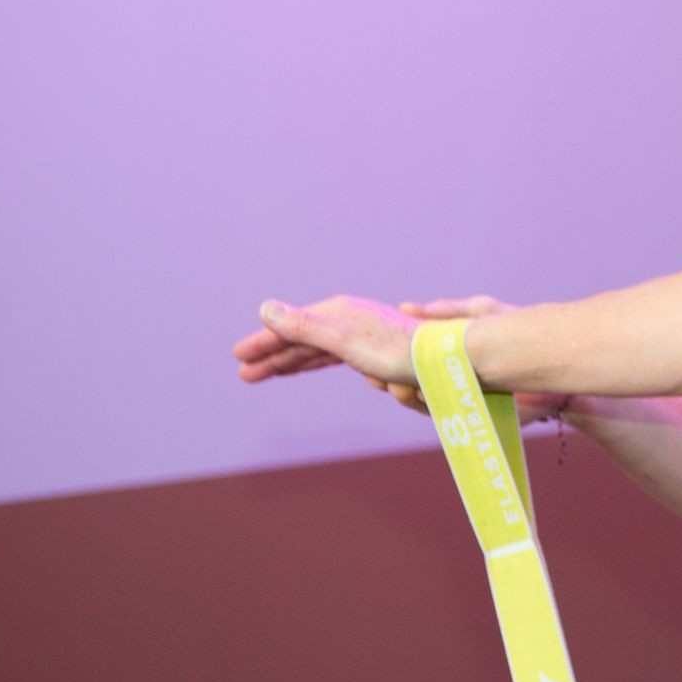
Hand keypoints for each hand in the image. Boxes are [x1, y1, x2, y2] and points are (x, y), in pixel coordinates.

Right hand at [232, 295, 420, 387]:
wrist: (443, 358)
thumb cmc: (396, 351)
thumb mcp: (344, 341)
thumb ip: (304, 327)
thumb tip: (265, 309)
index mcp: (338, 313)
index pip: (289, 328)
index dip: (263, 342)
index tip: (238, 357)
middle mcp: (347, 318)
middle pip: (299, 339)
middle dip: (270, 354)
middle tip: (244, 373)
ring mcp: (360, 333)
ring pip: (313, 348)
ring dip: (287, 360)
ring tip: (263, 373)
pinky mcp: (372, 348)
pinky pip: (331, 355)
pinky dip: (311, 361)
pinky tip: (304, 365)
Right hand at [379, 294, 566, 424]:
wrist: (558, 358)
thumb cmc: (522, 332)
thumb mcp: (483, 314)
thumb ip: (449, 312)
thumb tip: (406, 307)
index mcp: (446, 359)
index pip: (405, 365)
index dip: (384, 364)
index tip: (365, 357)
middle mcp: (450, 382)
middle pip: (407, 388)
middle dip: (388, 383)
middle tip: (376, 376)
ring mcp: (462, 400)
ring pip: (422, 404)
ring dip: (407, 396)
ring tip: (397, 385)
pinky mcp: (477, 414)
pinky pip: (445, 414)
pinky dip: (430, 406)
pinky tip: (421, 395)